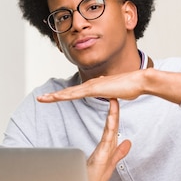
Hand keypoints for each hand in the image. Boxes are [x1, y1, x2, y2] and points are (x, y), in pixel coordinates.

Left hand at [37, 69, 180, 104]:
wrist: (139, 81)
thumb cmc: (131, 87)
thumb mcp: (117, 93)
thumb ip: (111, 93)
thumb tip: (110, 93)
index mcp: (94, 87)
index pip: (75, 93)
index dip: (63, 95)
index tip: (53, 98)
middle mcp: (90, 85)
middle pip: (68, 92)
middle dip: (53, 96)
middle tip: (41, 98)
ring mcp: (91, 86)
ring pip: (68, 92)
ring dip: (54, 96)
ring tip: (42, 98)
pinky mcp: (94, 88)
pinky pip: (76, 93)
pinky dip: (65, 95)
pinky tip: (56, 97)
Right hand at [86, 98, 130, 180]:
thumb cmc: (94, 179)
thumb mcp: (111, 164)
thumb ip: (119, 152)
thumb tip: (128, 142)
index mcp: (108, 146)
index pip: (114, 126)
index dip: (116, 114)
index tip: (117, 101)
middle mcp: (105, 145)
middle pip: (112, 124)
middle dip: (114, 109)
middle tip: (114, 94)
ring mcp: (103, 149)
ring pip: (110, 128)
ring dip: (113, 115)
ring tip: (113, 101)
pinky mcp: (101, 155)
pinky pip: (107, 139)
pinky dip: (110, 128)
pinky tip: (112, 119)